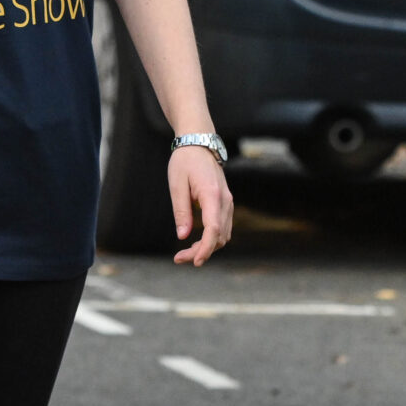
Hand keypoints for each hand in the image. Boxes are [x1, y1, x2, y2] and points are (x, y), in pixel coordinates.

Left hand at [167, 145, 234, 266]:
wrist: (200, 143)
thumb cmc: (185, 161)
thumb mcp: (177, 184)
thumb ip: (181, 211)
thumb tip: (183, 236)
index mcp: (212, 195)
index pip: (213, 229)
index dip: (205, 249)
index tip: (195, 262)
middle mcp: (225, 200)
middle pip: (219, 236)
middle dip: (201, 252)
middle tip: (178, 258)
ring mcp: (228, 202)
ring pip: (223, 235)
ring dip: (207, 247)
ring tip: (184, 252)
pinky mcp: (225, 203)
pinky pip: (222, 227)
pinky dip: (211, 239)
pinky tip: (196, 241)